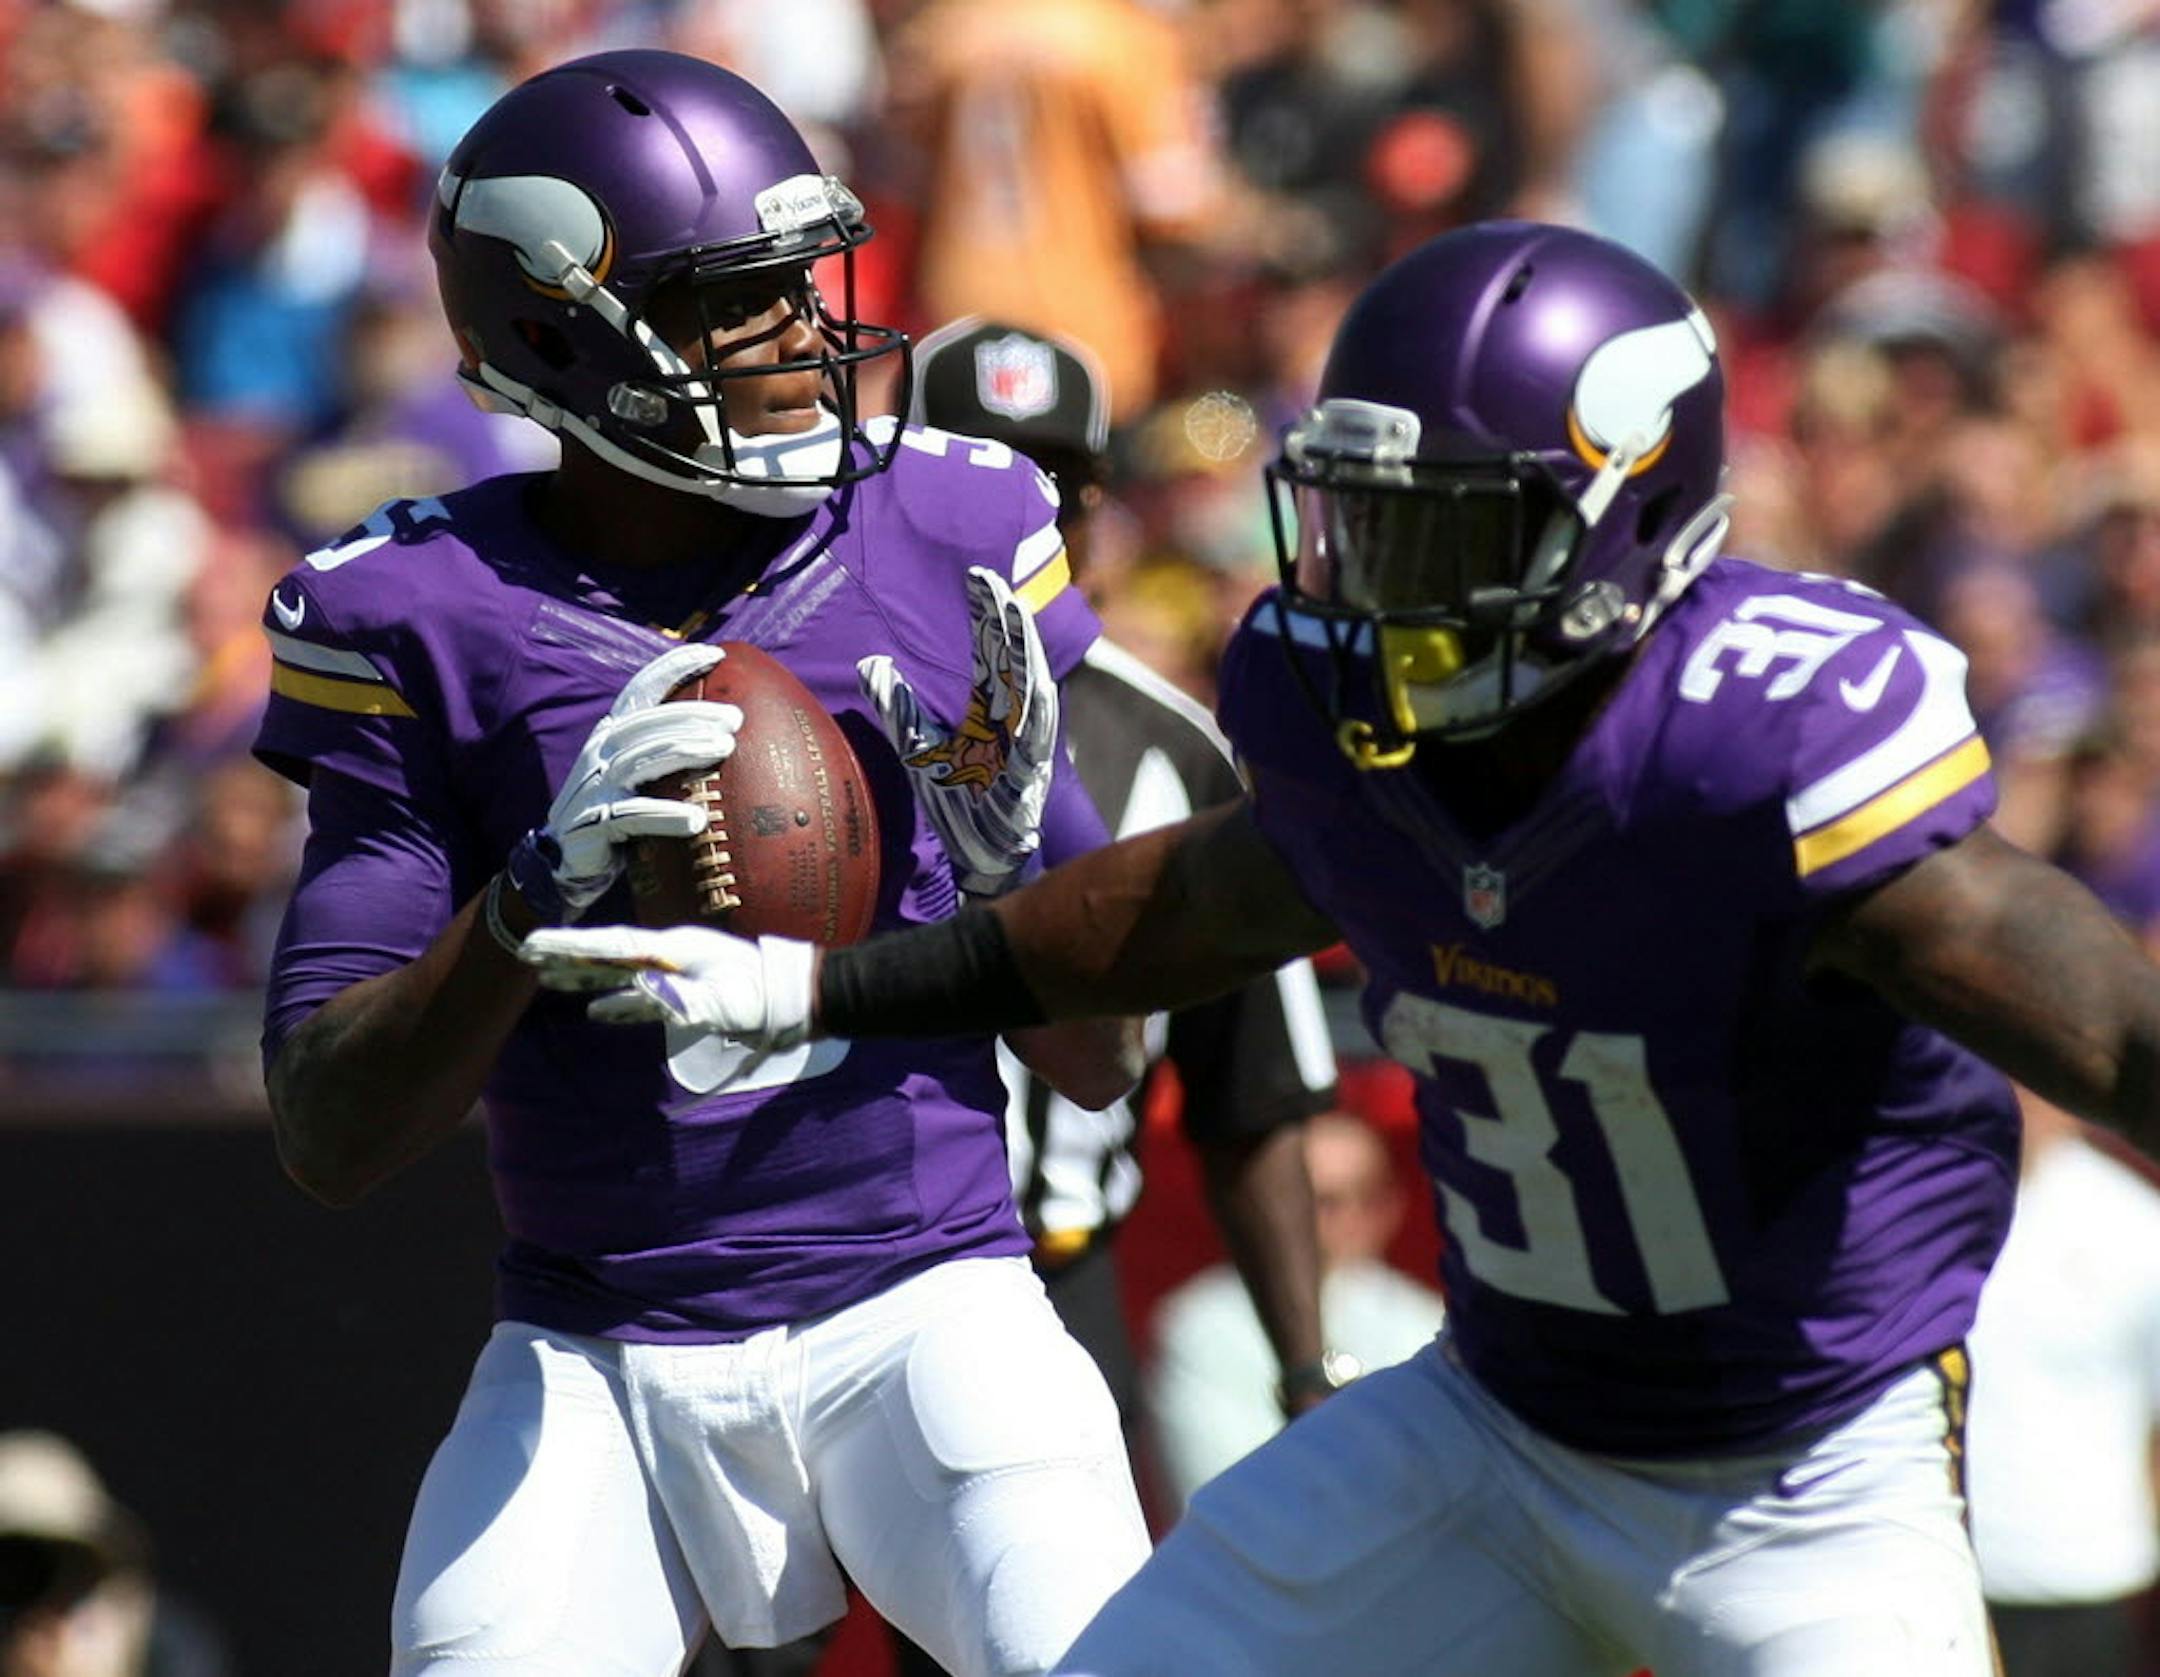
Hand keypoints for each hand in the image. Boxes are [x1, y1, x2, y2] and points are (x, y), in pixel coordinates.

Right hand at [510, 644, 742, 918]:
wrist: (566, 863)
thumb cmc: (617, 815)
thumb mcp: (637, 777)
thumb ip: (665, 754)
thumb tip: (731, 739)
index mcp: (612, 734)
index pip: (641, 690)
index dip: (674, 667)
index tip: (716, 654)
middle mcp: (601, 751)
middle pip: (651, 723)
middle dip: (695, 714)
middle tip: (736, 718)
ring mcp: (596, 785)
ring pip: (644, 758)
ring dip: (686, 750)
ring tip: (724, 749)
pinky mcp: (595, 821)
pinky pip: (634, 814)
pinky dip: (666, 814)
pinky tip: (697, 820)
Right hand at [518, 923, 815, 1048]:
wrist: (794, 998)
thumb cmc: (762, 998)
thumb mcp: (724, 1002)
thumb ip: (682, 999)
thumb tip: (641, 991)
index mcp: (673, 950)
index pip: (612, 946)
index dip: (572, 947)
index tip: (535, 944)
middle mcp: (669, 955)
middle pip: (606, 954)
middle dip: (566, 955)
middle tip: (525, 953)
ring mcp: (677, 972)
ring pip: (617, 974)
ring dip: (582, 978)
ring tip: (546, 979)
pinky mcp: (686, 994)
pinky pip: (639, 999)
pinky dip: (614, 1004)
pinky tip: (597, 1012)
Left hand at [857, 566, 1056, 896]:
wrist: (981, 856)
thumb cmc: (957, 800)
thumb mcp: (919, 746)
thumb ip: (899, 706)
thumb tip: (872, 662)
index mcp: (992, 711)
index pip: (991, 651)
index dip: (987, 614)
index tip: (979, 576)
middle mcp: (1013, 721)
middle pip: (1013, 660)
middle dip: (1007, 620)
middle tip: (995, 580)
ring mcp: (1025, 746)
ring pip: (1031, 690)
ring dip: (1027, 653)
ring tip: (1018, 614)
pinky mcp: (1030, 776)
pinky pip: (1037, 739)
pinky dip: (1039, 711)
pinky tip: (1039, 682)